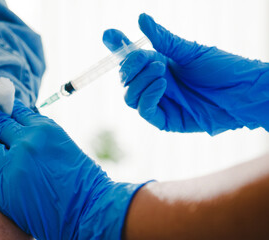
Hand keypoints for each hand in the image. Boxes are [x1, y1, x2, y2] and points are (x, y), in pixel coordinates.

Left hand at [0, 91, 147, 239]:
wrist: (90, 210)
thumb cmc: (84, 182)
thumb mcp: (66, 148)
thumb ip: (44, 137)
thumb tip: (28, 127)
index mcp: (44, 130)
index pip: (17, 111)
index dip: (3, 102)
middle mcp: (26, 142)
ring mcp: (13, 165)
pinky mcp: (3, 189)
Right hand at [103, 13, 268, 134]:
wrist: (242, 92)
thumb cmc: (220, 69)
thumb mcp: (188, 51)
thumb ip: (163, 39)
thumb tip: (141, 19)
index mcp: (158, 65)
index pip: (130, 58)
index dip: (117, 47)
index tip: (109, 35)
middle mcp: (154, 84)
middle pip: (124, 79)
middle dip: (130, 67)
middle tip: (150, 58)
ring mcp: (159, 102)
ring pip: (129, 96)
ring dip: (140, 81)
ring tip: (161, 70)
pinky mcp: (165, 120)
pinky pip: (144, 110)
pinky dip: (147, 96)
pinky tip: (162, 85)